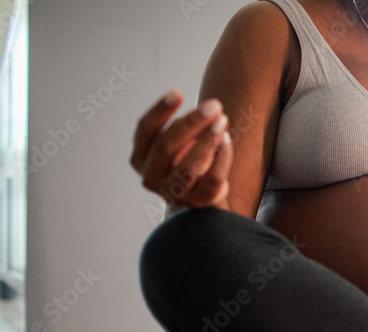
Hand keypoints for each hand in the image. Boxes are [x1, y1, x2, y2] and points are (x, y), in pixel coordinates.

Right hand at [130, 89, 233, 209]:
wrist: (201, 193)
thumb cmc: (187, 158)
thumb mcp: (179, 139)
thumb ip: (185, 125)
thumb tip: (209, 110)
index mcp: (140, 157)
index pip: (145, 130)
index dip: (160, 110)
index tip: (178, 92)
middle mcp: (150, 177)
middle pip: (165, 147)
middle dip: (191, 123)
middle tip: (213, 105)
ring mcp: (172, 194)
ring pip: (188, 167)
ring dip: (207, 141)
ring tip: (223, 120)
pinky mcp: (197, 202)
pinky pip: (212, 179)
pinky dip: (223, 158)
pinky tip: (227, 140)